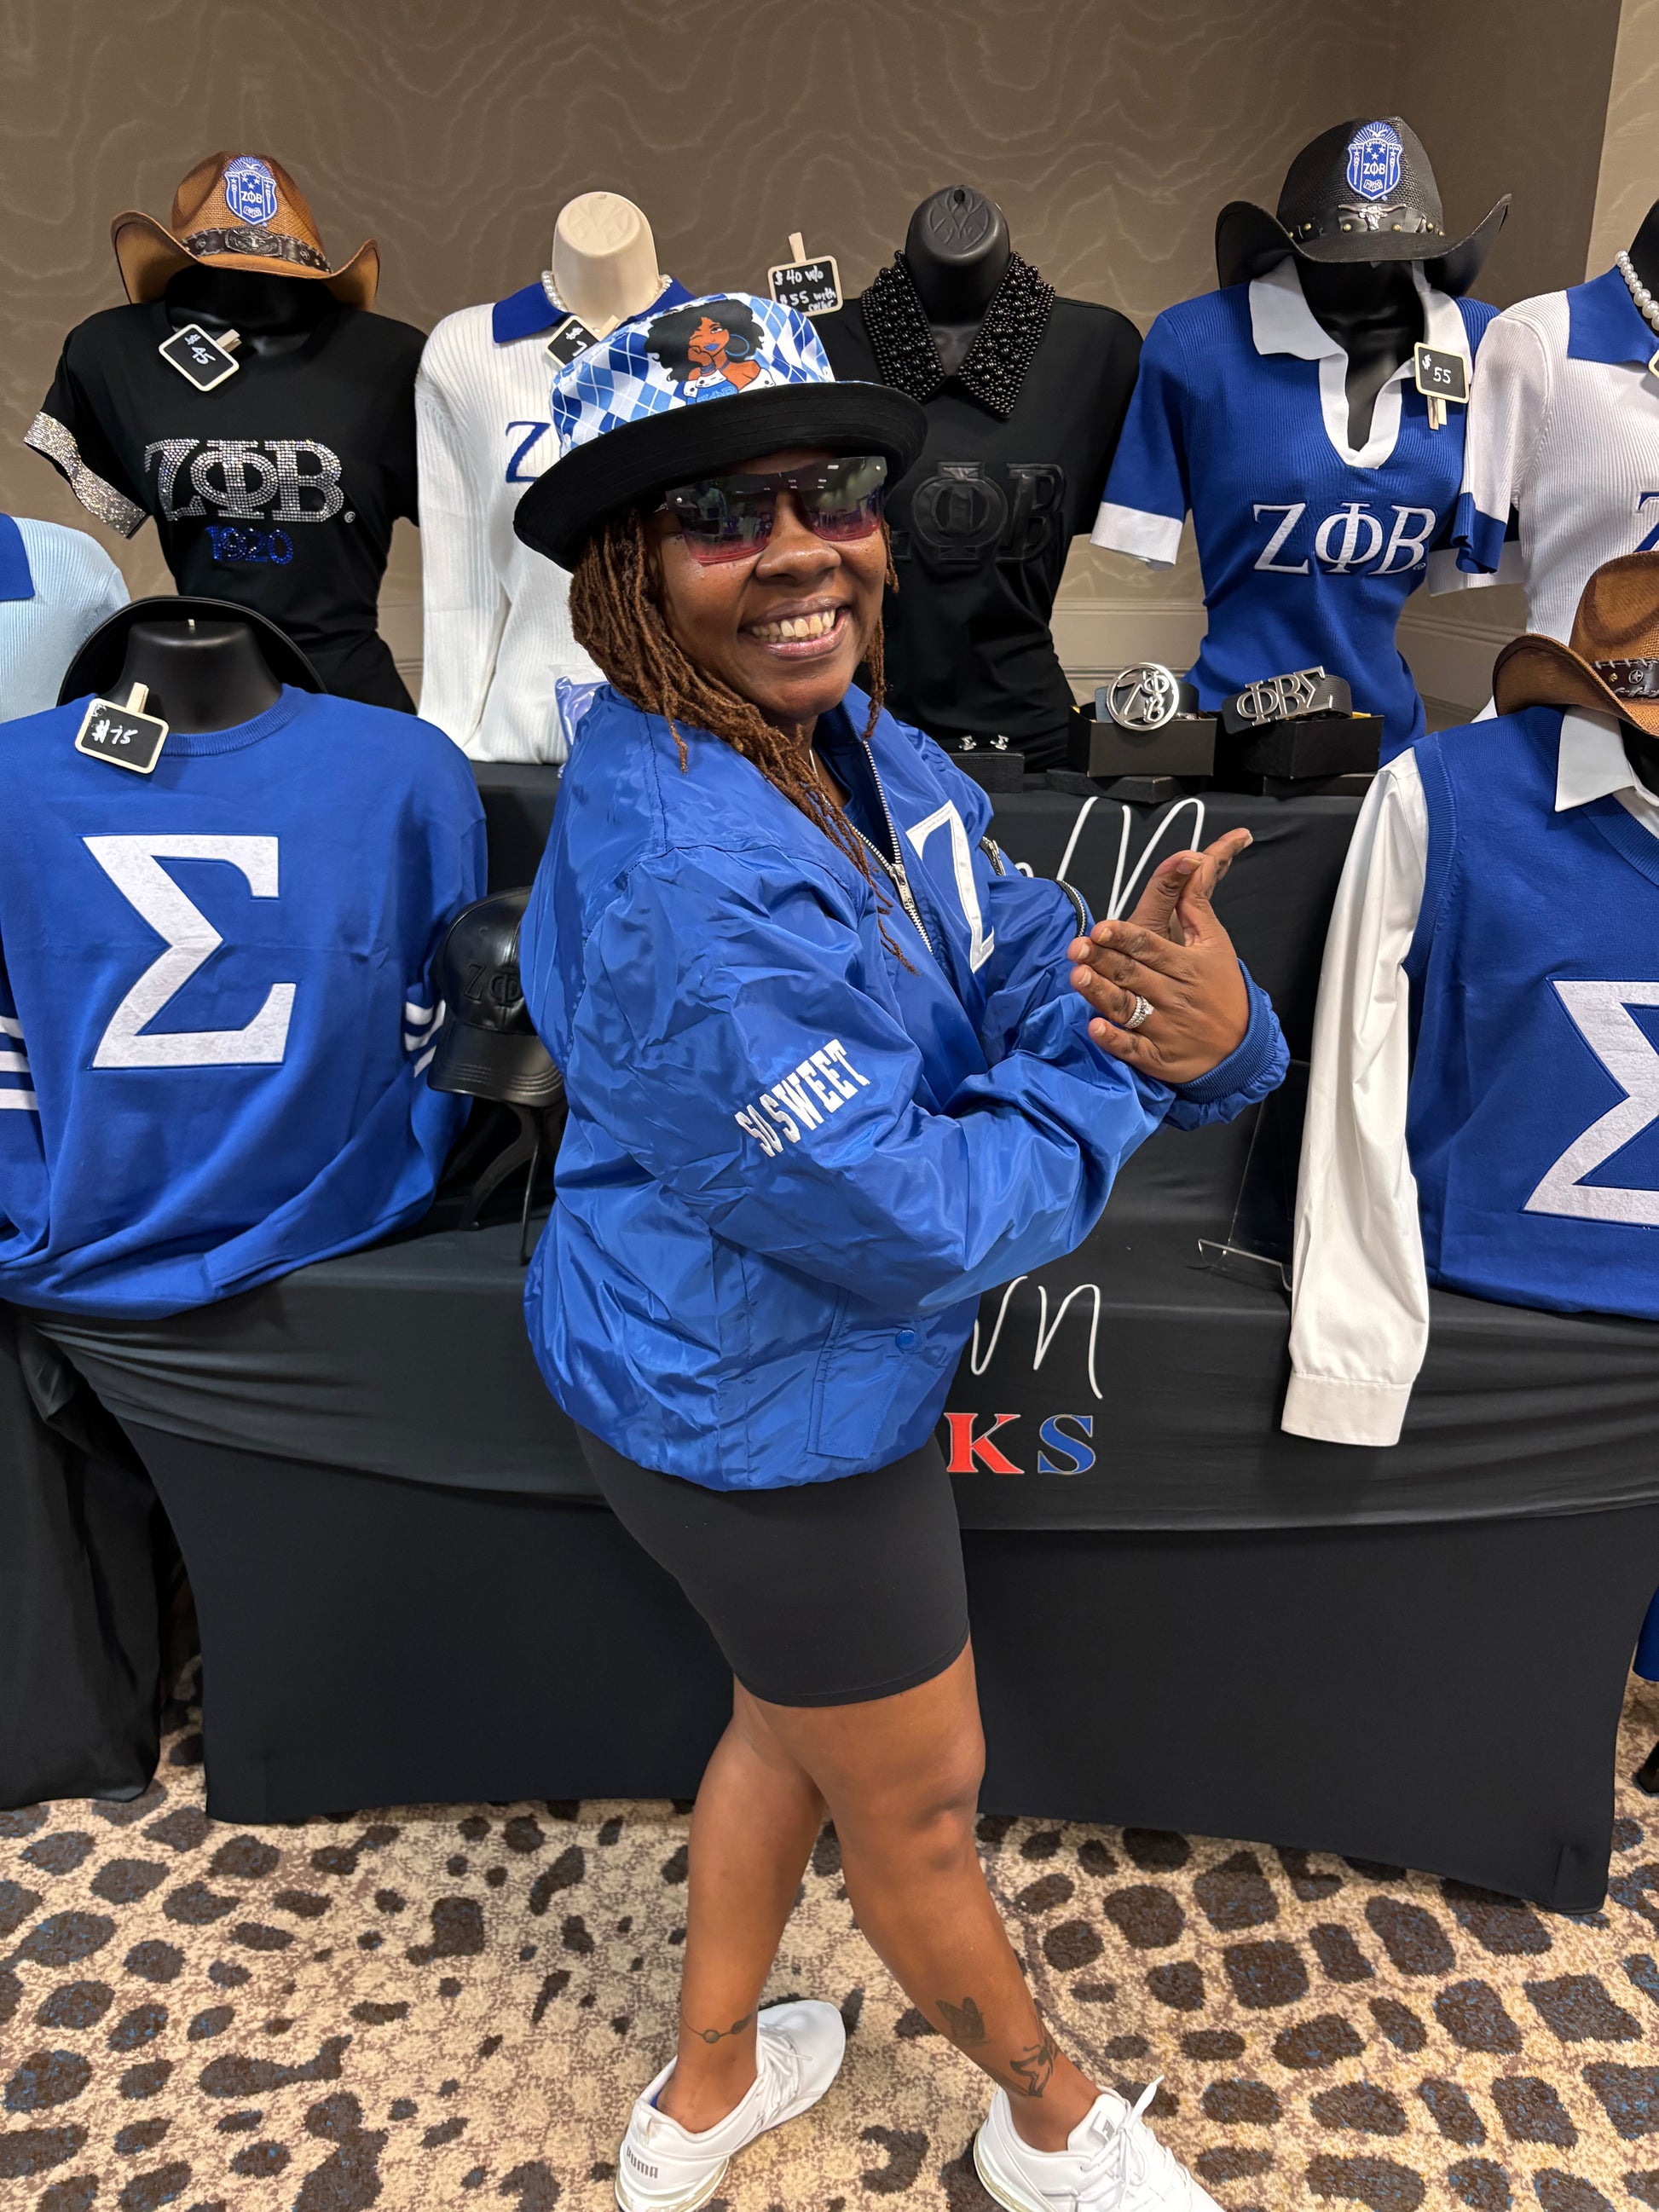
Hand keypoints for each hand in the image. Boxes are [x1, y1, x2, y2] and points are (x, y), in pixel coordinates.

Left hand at [1067, 849, 1250, 1085]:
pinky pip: (1133, 1049)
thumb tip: (1193, 862)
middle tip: (1076, 946)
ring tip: (1077, 977)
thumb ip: (1196, 907)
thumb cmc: (1225, 990)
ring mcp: (1165, 1028)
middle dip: (1103, 959)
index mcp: (1187, 966)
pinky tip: (1095, 1027)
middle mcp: (1174, 996)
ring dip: (1101, 994)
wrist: (1243, 1048)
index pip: (1150, 947)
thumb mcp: (1216, 945)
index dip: (1124, 936)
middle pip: (1133, 974)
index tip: (1101, 927)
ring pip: (1128, 1008)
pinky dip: (1114, 1040)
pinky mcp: (1158, 1057)